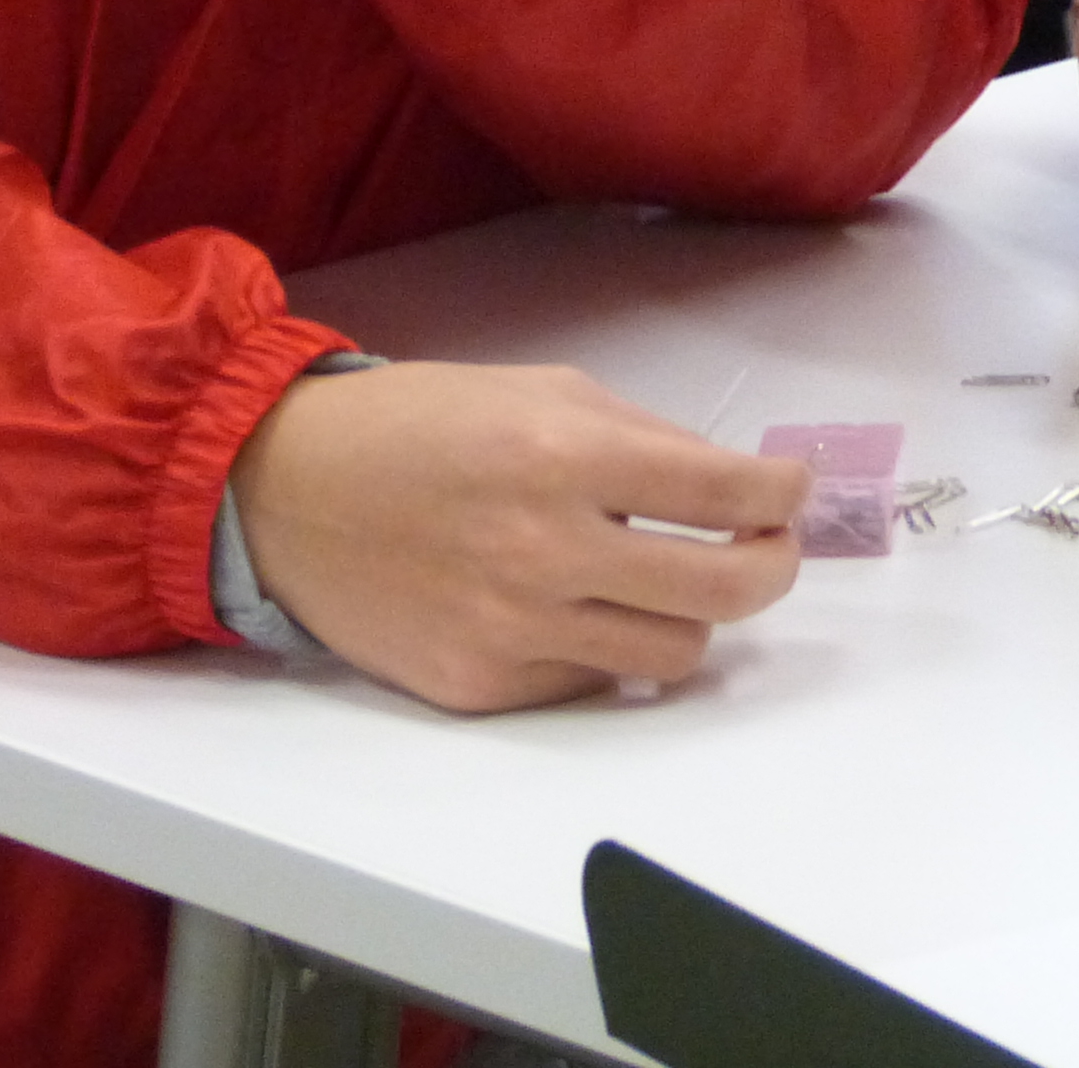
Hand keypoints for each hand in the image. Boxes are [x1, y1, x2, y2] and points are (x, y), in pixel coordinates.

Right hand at [231, 362, 807, 709]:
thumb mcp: (542, 391)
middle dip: (774, 567)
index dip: (783, 494)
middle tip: (768, 548)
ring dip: (692, 615)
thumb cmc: (423, 425)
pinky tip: (575, 604)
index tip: (790, 492)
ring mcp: (512, 630)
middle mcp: (545, 551)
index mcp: (565, 457)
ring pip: (674, 655)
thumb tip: (735, 486)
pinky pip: (592, 680)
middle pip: (726, 591)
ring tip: (670, 580)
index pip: (727, 492)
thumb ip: (644, 439)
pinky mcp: (480, 687)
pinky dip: (605, 644)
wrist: (288, 492)